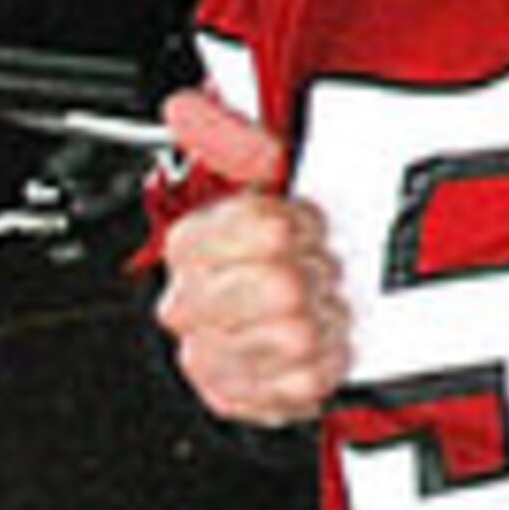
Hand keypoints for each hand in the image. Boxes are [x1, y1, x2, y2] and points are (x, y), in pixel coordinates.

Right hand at [152, 89, 348, 427]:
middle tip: (318, 274)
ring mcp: (213, 355)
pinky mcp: (240, 401)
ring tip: (320, 310)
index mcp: (192, 243)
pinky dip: (324, 367)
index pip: (263, 225)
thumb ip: (238, 144)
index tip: (306, 226)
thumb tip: (184, 108)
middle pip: (281, 286)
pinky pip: (299, 384)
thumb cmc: (283, 254)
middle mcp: (191, 302)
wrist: (293, 329)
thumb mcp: (270, 185)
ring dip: (324, 322)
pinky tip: (321, 349)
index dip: (300, 224)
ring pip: (293, 335)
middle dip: (316, 276)